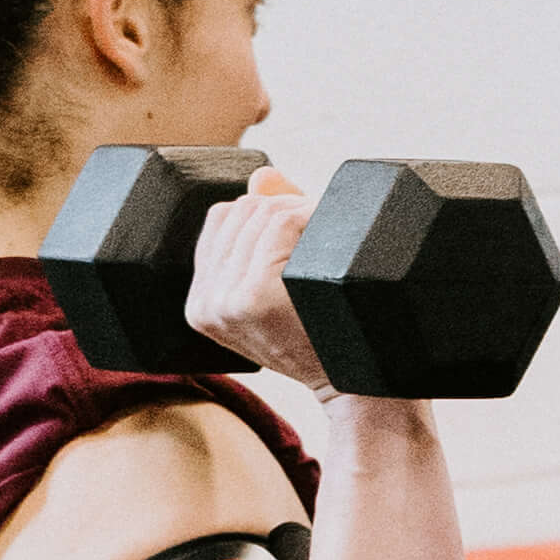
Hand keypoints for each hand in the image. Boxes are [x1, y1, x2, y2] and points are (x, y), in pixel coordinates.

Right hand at [182, 164, 326, 387]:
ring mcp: (225, 302)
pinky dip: (312, 221)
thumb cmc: (327, 332)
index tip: (300, 234)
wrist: (359, 383)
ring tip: (330, 245)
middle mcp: (204, 304)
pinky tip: (331, 246)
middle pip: (242, 210)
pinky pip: (281, 224)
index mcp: (201, 303)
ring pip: (262, 212)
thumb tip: (263, 175)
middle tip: (324, 239)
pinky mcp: (254, 296)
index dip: (264, 213)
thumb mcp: (283, 283)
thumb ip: (268, 226)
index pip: (221, 218)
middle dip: (287, 210)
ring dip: (305, 214)